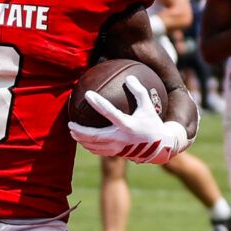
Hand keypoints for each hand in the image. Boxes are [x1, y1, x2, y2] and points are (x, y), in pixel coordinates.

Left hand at [68, 75, 190, 164]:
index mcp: (127, 125)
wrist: (160, 146)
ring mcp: (117, 148)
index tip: (87, 94)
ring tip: (72, 133)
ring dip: (81, 140)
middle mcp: (120, 137)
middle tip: (69, 124)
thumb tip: (129, 77)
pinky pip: (99, 152)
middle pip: (94, 136)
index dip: (98, 103)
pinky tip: (84, 141)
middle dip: (80, 131)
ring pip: (94, 146)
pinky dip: (90, 146)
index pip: (109, 112)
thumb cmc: (152, 123)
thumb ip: (139, 91)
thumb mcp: (148, 106)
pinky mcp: (117, 154)